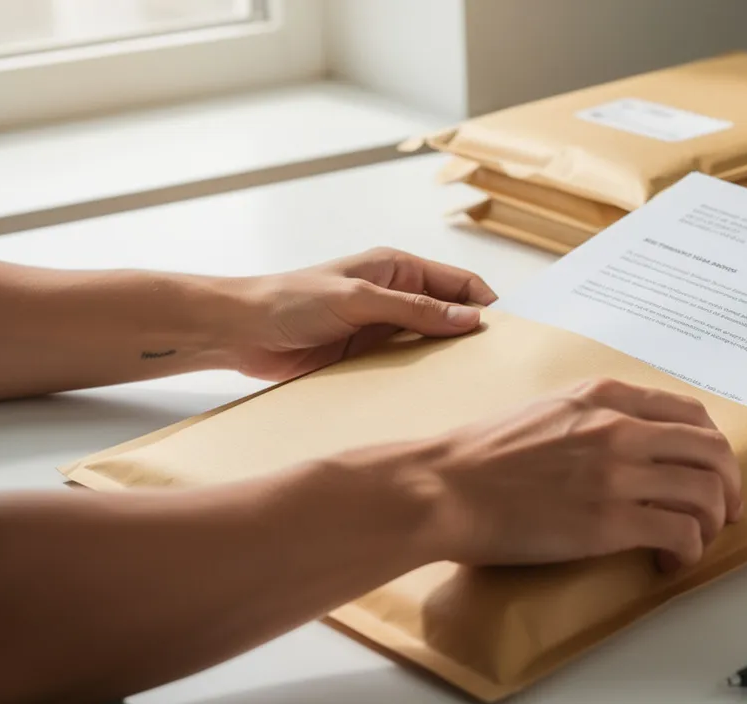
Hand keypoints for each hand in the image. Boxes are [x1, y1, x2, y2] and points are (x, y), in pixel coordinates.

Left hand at [227, 247, 497, 379]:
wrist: (241, 332)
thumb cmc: (290, 300)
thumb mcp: (359, 299)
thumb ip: (414, 310)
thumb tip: (468, 318)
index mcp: (397, 268)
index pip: (458, 283)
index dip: (484, 304)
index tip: (506, 331)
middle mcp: (395, 296)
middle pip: (449, 315)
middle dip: (471, 335)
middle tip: (494, 362)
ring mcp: (382, 328)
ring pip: (430, 344)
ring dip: (445, 359)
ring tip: (470, 381)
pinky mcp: (367, 357)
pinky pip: (405, 367)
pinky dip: (419, 377)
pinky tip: (432, 392)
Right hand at [345, 378, 742, 571]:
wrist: (446, 486)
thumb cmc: (484, 455)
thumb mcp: (550, 409)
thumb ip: (597, 415)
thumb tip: (634, 440)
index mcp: (607, 396)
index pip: (693, 414)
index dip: (715, 448)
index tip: (715, 472)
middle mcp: (621, 427)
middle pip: (713, 452)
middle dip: (730, 486)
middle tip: (724, 512)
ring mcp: (619, 473)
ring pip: (707, 493)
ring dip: (711, 523)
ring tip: (694, 542)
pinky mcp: (611, 520)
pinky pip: (682, 533)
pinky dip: (689, 551)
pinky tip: (669, 562)